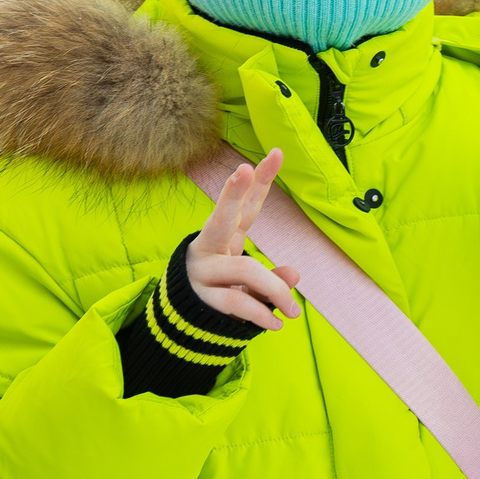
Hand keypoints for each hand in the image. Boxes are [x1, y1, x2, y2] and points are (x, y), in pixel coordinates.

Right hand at [187, 150, 302, 330]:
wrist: (184, 325)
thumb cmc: (224, 293)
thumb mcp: (252, 284)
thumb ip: (273, 278)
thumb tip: (294, 276)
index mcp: (225, 237)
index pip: (246, 206)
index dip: (260, 181)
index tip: (277, 153)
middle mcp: (210, 247)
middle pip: (222, 217)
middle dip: (232, 192)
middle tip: (243, 169)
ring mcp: (203, 271)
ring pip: (245, 270)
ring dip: (276, 291)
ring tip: (294, 311)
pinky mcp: (201, 297)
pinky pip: (237, 302)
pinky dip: (260, 314)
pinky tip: (276, 324)